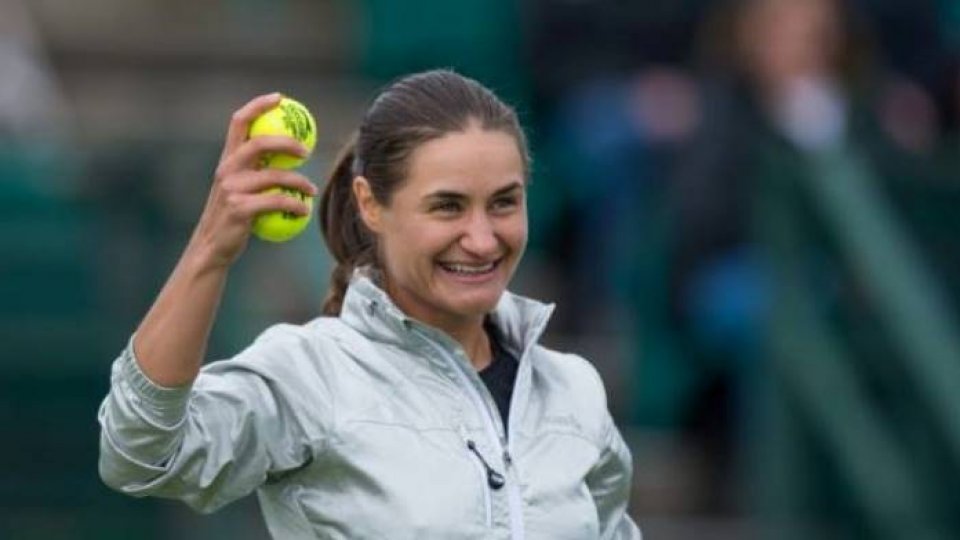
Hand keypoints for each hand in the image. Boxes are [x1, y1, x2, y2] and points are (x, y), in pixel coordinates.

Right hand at [189, 93, 318, 268]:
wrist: (213, 247)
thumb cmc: (233, 218)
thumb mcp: (239, 189)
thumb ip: (256, 170)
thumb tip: (289, 155)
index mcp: (227, 160)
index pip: (239, 122)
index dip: (258, 105)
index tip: (279, 98)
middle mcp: (227, 169)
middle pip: (260, 143)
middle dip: (287, 142)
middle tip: (307, 152)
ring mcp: (231, 188)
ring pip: (275, 176)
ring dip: (299, 182)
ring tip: (311, 190)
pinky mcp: (240, 208)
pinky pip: (277, 201)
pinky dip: (295, 205)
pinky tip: (304, 211)